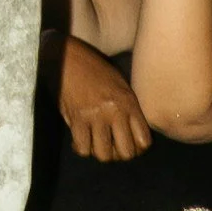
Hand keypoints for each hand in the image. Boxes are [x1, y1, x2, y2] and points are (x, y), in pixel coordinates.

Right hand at [57, 37, 152, 161]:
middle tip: (112, 147)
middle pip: (126, 153)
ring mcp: (95, 116)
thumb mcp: (119, 84)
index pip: (144, 141)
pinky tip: (81, 140)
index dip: (137, 148)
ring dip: (100, 152)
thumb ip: (127, 108)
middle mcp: (114, 111)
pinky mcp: (76, 118)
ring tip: (97, 144)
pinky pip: (83, 148)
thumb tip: (130, 134)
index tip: (129, 144)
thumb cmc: (94, 69)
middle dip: (119, 154)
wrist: (67, 56)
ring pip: (104, 154)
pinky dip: (82, 148)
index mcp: (128, 102)